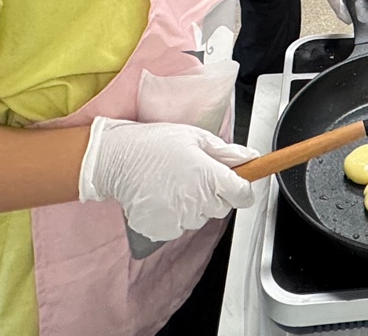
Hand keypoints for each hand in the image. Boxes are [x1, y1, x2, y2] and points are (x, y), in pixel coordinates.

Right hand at [78, 117, 257, 241]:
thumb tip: (251, 157)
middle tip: (194, 174)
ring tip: (173, 183)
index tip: (236, 183)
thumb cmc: (156, 144)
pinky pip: (178, 226)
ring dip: (194, 204)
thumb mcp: (196, 137)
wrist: (117, 159)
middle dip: (215, 193)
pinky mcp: (162, 231)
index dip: (242, 188)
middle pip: (222, 206)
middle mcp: (197, 202)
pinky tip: (161, 196)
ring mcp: (179, 219)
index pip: (242, 195)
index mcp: (209, 177)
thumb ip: (226, 152)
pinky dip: (174, 215)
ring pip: (200, 217)